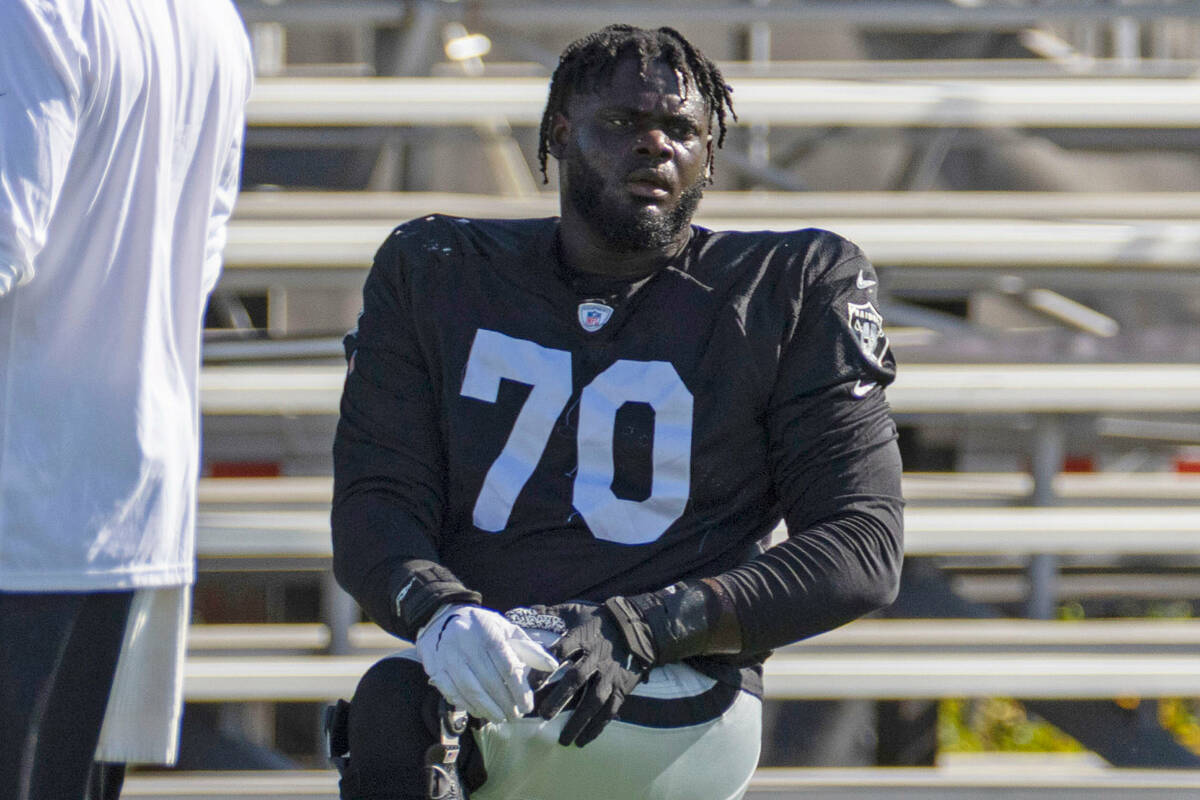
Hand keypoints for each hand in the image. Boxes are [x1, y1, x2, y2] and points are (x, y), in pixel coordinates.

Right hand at [416, 604, 558, 723]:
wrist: (445, 618)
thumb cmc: (483, 628)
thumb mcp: (507, 630)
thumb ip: (529, 649)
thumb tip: (552, 665)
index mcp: (488, 631)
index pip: (507, 665)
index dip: (519, 689)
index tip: (527, 705)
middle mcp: (466, 641)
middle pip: (489, 680)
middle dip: (505, 702)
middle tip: (515, 716)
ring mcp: (448, 654)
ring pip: (470, 689)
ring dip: (487, 708)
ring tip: (501, 717)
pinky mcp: (435, 666)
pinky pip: (451, 692)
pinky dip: (467, 705)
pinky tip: (480, 712)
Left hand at [529, 602, 650, 746]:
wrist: (638, 628)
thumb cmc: (599, 620)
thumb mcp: (575, 611)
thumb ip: (549, 614)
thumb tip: (520, 612)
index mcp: (582, 638)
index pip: (560, 653)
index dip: (545, 669)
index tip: (530, 685)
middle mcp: (595, 657)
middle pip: (577, 679)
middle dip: (560, 698)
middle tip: (543, 715)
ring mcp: (609, 674)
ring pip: (594, 700)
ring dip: (579, 721)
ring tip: (563, 739)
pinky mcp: (621, 688)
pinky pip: (610, 710)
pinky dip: (598, 726)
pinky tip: (584, 740)